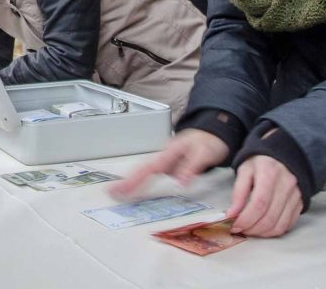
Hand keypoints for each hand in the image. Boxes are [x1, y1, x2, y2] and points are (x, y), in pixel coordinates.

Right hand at [108, 129, 229, 199]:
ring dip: (131, 183)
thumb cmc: (208, 141)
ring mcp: (166, 162)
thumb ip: (192, 167)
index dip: (134, 180)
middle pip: (141, 170)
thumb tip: (180, 183)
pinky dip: (142, 183)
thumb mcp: (204, 152)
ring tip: (117, 193)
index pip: (148, 169)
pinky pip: (153, 176)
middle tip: (110, 192)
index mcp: (169, 153)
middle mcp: (165, 157)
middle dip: (125, 181)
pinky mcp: (170, 167)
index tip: (121, 188)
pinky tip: (137, 190)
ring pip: (145, 173)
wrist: (214, 132)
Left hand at [226, 154, 302, 237]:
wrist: (283, 154)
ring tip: (248, 230)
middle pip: (269, 218)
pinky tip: (262, 228)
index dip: (245, 219)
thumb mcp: (244, 170)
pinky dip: (273, 231)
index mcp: (269, 173)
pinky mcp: (300, 203)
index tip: (232, 225)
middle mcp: (286, 185)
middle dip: (251, 229)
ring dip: (261, 233)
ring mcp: (296, 196)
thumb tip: (231, 215)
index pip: (259, 204)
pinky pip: (288, 225)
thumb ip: (238, 192)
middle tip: (238, 229)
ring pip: (279, 225)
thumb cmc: (260, 162)